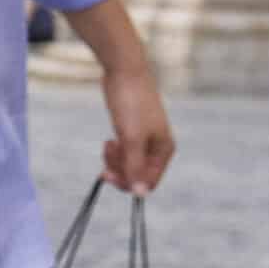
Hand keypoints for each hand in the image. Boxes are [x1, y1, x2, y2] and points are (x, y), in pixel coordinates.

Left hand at [100, 66, 175, 194]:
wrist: (124, 72)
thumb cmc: (131, 104)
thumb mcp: (131, 138)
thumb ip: (134, 167)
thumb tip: (139, 195)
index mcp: (164, 150)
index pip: (148, 182)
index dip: (127, 183)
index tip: (107, 175)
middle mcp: (158, 147)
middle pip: (137, 175)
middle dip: (119, 171)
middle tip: (104, 160)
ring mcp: (145, 139)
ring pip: (128, 164)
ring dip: (115, 161)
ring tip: (108, 144)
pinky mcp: (132, 131)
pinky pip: (124, 152)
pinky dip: (114, 151)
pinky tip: (109, 141)